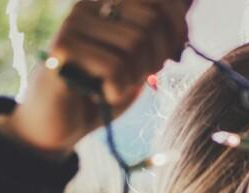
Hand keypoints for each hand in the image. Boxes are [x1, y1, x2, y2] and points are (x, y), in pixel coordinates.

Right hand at [1, 0, 192, 155]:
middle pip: (151, 20)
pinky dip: (118, 89)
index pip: (159, 0)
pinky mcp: (62, 47)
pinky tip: (104, 94)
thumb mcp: (139, 61)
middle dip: (157, 57)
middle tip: (141, 78)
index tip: (174, 55)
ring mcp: (74, 24)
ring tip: (117, 87)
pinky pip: (115, 66)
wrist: (58, 125)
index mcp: (108, 2)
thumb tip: (189, 2)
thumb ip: (160, 33)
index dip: (178, 26)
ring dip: (135, 76)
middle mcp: (90, 5)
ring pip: (135, 43)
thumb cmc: (102, 91)